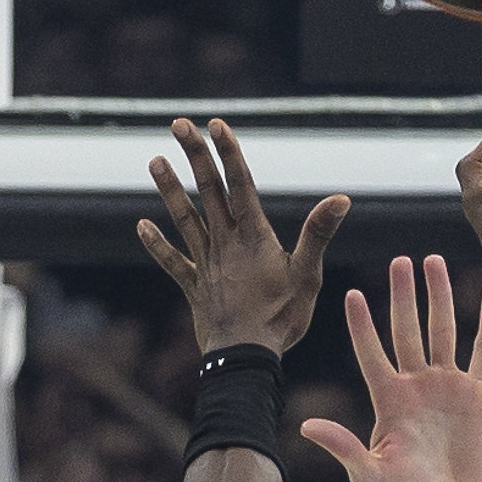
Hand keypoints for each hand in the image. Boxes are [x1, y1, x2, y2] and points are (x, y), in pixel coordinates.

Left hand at [138, 118, 348, 355]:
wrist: (244, 357)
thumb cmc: (281, 318)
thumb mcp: (307, 274)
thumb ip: (318, 234)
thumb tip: (340, 199)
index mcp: (254, 236)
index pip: (240, 184)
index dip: (228, 152)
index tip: (216, 124)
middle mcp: (225, 243)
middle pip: (208, 190)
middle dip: (195, 155)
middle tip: (179, 124)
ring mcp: (206, 263)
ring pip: (185, 218)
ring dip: (169, 190)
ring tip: (154, 160)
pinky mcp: (195, 285)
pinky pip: (172, 261)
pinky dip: (156, 243)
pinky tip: (140, 225)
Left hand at [298, 256, 481, 481]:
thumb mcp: (370, 474)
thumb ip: (344, 448)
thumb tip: (306, 427)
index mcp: (388, 397)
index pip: (372, 352)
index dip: (363, 326)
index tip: (353, 295)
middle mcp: (416, 383)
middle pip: (407, 329)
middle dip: (404, 295)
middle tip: (400, 260)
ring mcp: (447, 384)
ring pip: (443, 330)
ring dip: (439, 297)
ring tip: (433, 261)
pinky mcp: (478, 393)